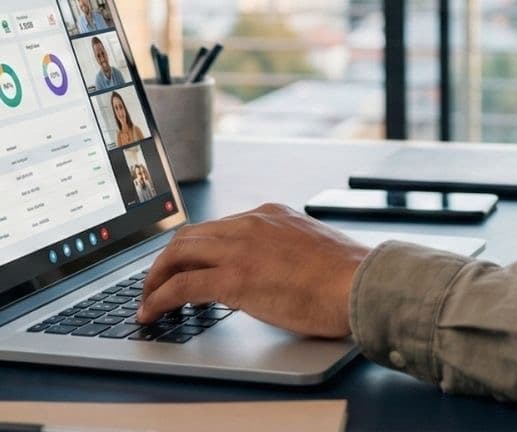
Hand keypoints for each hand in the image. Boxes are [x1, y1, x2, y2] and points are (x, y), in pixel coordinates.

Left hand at [137, 203, 370, 337]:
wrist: (358, 282)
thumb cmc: (344, 274)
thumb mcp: (308, 246)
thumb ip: (283, 248)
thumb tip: (270, 270)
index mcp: (270, 214)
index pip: (217, 226)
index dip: (193, 248)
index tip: (183, 264)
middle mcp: (251, 223)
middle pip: (189, 235)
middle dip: (165, 260)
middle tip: (154, 284)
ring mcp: (240, 248)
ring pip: (178, 253)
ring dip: (155, 278)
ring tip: (147, 300)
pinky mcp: (234, 278)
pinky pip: (181, 285)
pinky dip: (159, 298)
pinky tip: (152, 313)